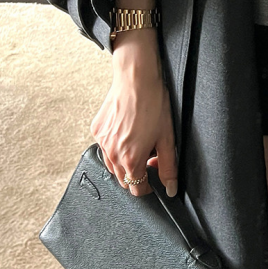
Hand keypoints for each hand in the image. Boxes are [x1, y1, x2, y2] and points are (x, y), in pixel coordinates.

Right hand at [90, 32, 177, 197]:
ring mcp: (102, 142)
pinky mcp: (97, 130)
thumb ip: (168, 167)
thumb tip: (171, 188)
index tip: (155, 178)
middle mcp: (112, 154)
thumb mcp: (167, 139)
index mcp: (131, 160)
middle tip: (150, 158)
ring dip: (125, 163)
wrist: (136, 79)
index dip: (149, 187)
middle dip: (137, 175)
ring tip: (139, 144)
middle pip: (123, 180)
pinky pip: (105, 148)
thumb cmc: (154, 104)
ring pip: (112, 166)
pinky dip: (115, 148)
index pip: (136, 190)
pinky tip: (128, 133)